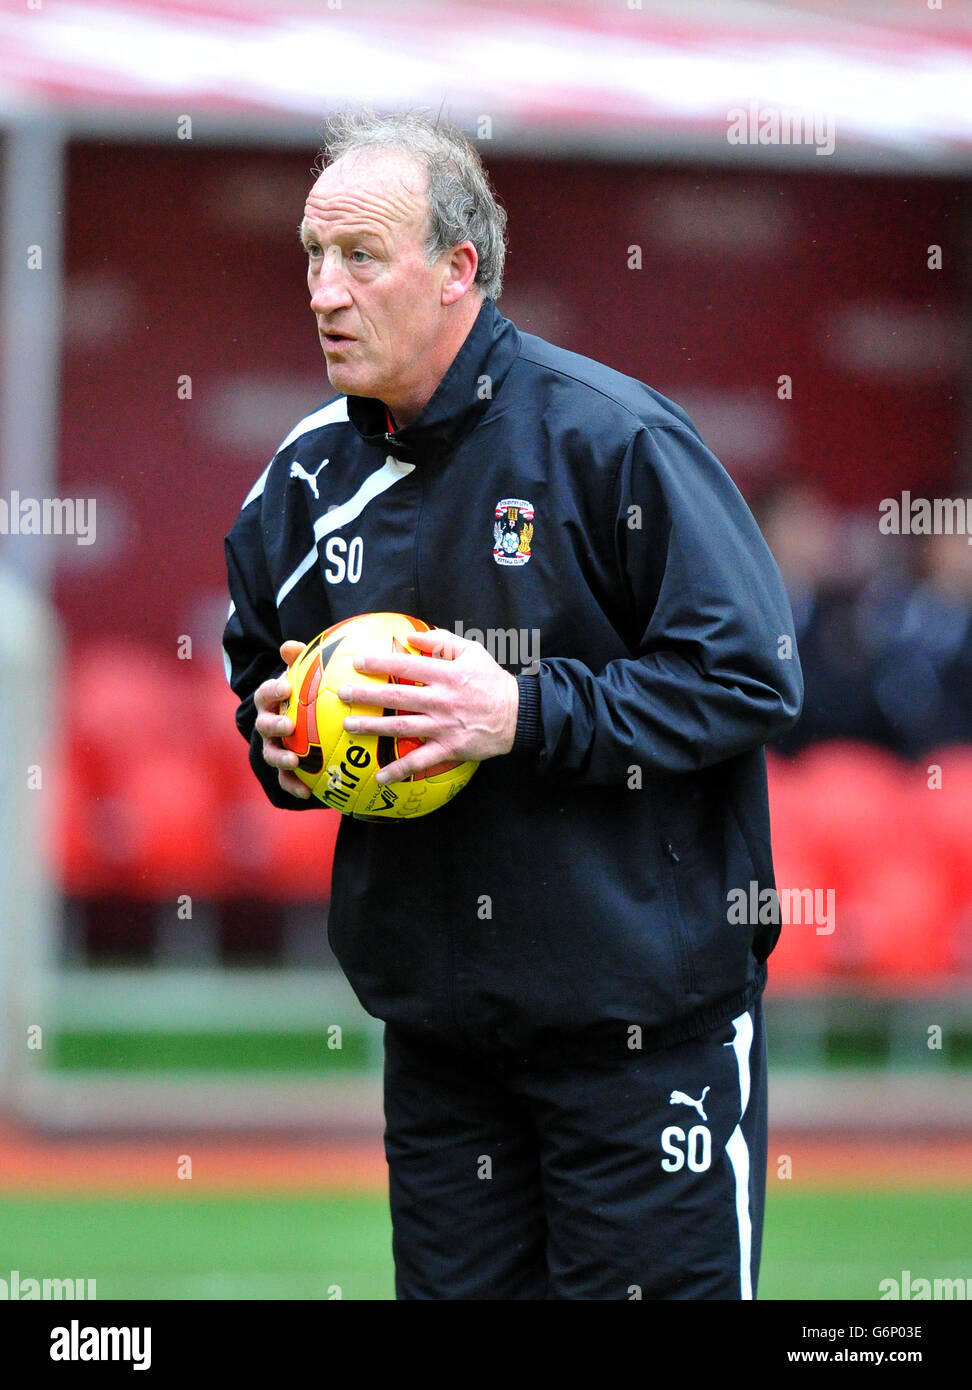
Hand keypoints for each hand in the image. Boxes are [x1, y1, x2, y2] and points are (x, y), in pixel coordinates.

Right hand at [254, 640, 310, 798]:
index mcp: (272, 702)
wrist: (311, 725)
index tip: (286, 687)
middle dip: (273, 725)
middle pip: (264, 725)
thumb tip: (290, 646)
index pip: (266, 693)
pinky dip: (294, 786)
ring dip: (280, 757)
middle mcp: (268, 725)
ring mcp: (273, 748)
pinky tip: (308, 791)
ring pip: (270, 754)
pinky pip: (285, 780)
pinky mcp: (284, 770)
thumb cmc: (309, 696)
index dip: (273, 690)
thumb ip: (300, 662)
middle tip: (288, 725)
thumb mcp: (306, 678)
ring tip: (294, 761)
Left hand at [337, 627, 519, 783]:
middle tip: (343, 694)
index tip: (357, 663)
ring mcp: (444, 726)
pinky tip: (381, 776)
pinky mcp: (450, 747)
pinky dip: (400, 769)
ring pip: (403, 727)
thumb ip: (442, 641)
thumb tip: (412, 636)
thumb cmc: (492, 681)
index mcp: (446, 674)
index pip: (406, 666)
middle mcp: (442, 700)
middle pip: (397, 697)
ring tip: (349, 726)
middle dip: (367, 695)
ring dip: (373, 728)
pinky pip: (421, 760)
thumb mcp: (473, 652)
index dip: (380, 663)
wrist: (518, 714)